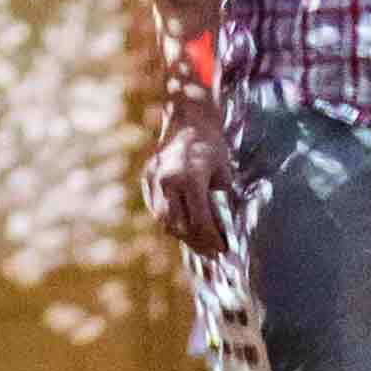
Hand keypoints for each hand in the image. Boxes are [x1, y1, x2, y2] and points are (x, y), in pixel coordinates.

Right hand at [143, 96, 232, 257]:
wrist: (187, 119)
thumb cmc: (211, 145)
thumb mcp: (223, 173)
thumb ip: (218, 202)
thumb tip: (220, 231)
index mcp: (189, 179)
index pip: (199, 222)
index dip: (211, 239)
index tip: (223, 248)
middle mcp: (168, 181)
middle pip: (179, 226)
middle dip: (196, 243)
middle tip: (213, 251)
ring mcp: (153, 180)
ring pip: (163, 220)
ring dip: (181, 234)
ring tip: (198, 242)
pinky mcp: (147, 179)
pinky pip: (156, 208)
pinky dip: (169, 220)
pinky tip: (183, 226)